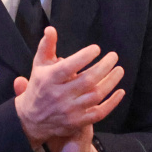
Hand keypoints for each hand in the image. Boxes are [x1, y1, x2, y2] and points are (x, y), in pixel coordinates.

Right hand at [12, 27, 124, 150]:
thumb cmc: (38, 87)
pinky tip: (120, 91)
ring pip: (96, 96)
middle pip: (87, 80)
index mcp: (49, 79)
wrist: (30, 120)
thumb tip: (51, 29)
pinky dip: (112, 103)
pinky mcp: (77, 122)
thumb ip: (46, 47)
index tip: (96, 49)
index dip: (85, 56)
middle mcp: (59, 95)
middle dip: (104, 67)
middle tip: (113, 56)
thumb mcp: (38, 66)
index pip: (69, 66)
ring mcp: (69, 111)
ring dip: (111, 82)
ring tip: (119, 70)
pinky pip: (99, 113)